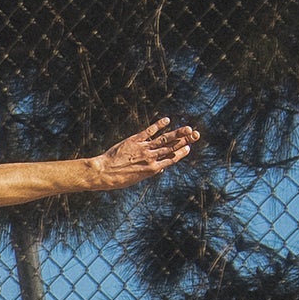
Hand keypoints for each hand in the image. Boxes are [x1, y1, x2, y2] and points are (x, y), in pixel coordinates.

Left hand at [86, 117, 201, 191]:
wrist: (103, 173)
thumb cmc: (118, 179)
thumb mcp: (137, 178)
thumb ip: (149, 170)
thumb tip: (161, 167)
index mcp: (152, 169)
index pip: (171, 159)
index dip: (181, 152)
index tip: (189, 147)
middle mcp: (150, 157)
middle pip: (171, 147)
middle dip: (185, 141)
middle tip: (196, 134)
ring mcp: (143, 148)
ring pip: (164, 139)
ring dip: (177, 133)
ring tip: (187, 129)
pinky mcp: (134, 140)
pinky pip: (149, 131)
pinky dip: (159, 125)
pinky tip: (167, 121)